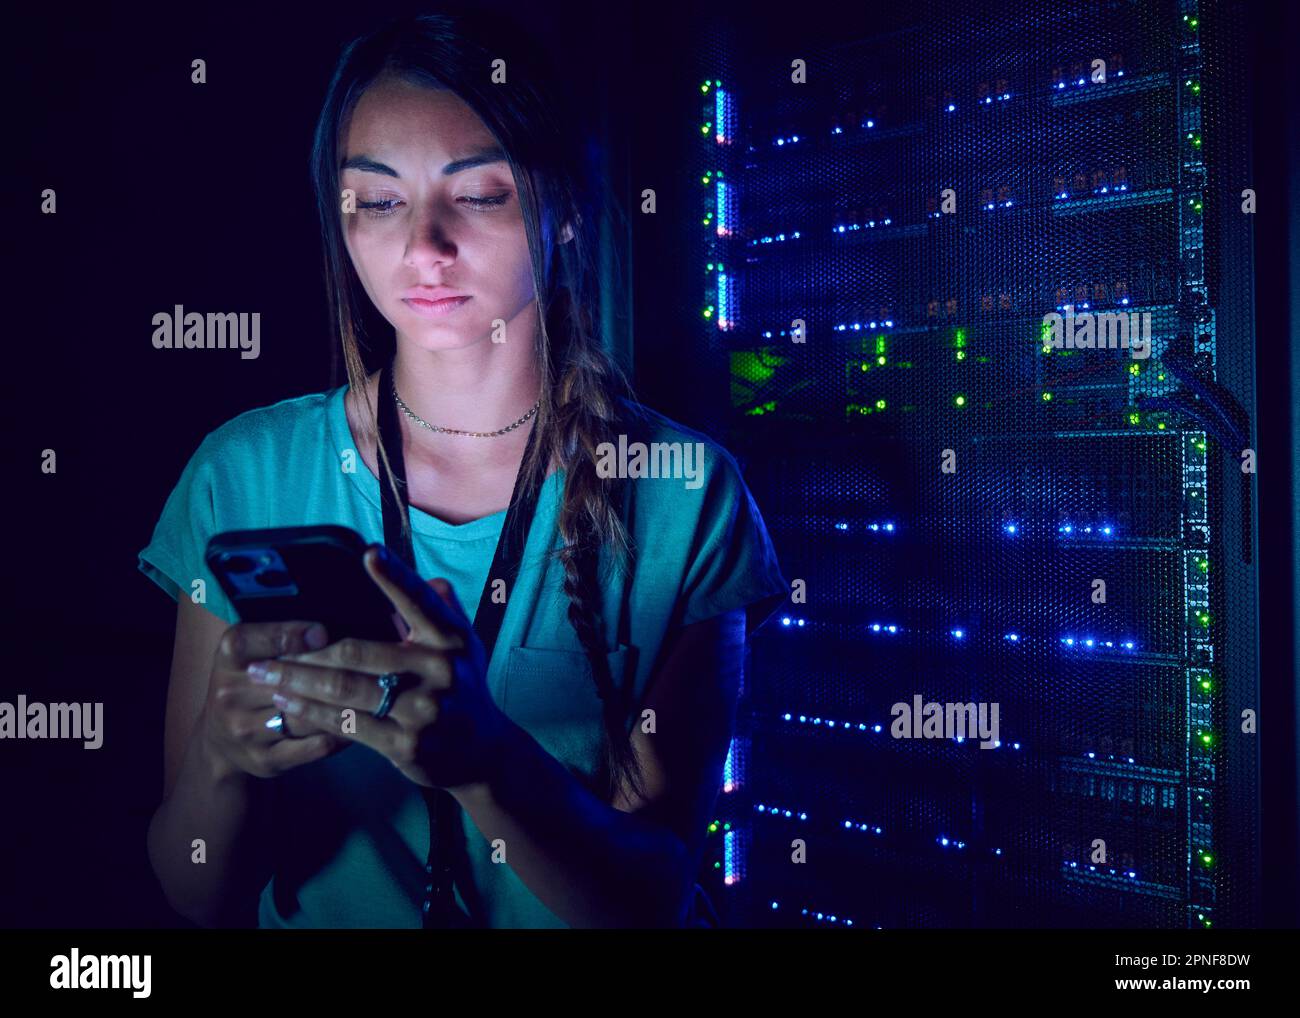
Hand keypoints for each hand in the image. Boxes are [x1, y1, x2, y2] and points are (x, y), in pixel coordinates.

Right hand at [200, 620, 351, 779]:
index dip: (288, 636)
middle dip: (328, 673)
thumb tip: (322, 633)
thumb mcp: (254, 650)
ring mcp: (246, 731)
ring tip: (372, 693)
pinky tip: (362, 721)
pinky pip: (315, 746)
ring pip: (306, 716)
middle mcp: (229, 695)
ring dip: (341, 706)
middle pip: (287, 682)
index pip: (254, 641)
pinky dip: (342, 732)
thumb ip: (282, 637)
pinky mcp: (266, 760)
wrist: (221, 740)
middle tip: (365, 666)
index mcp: (228, 658)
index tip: (323, 633)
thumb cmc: (250, 681)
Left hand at [246, 545, 517, 790]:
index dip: (394, 577)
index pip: (419, 602)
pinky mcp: (406, 744)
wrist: (482, 751)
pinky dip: (313, 713)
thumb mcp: (464, 645)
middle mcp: (441, 670)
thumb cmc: (461, 686)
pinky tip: (287, 704)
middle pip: (359, 653)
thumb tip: (433, 581)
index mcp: (452, 639)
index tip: (369, 553)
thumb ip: (443, 611)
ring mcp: (423, 710)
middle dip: (307, 651)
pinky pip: (348, 724)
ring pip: (346, 689)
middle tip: (269, 650)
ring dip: (298, 682)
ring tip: (265, 675)